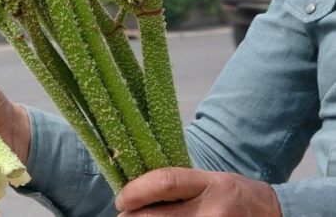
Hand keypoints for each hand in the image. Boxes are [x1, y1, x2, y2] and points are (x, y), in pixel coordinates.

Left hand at [115, 167, 282, 216]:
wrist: (273, 215)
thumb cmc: (232, 195)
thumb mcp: (208, 181)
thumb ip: (176, 186)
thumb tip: (134, 193)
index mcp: (210, 184)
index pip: (164, 182)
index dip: (135, 190)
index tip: (122, 198)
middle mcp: (212, 211)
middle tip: (124, 215)